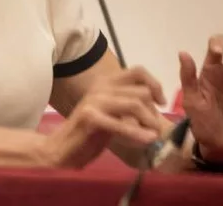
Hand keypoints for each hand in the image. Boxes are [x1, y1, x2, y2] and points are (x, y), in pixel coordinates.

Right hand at [41, 66, 166, 168]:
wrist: (60, 150)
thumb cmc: (89, 134)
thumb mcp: (113, 116)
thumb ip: (129, 106)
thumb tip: (156, 106)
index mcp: (106, 82)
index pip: (138, 71)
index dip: (155, 84)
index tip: (161, 102)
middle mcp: (100, 86)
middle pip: (142, 91)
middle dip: (153, 112)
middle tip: (154, 128)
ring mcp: (95, 100)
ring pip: (135, 104)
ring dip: (149, 122)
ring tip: (153, 137)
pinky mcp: (90, 116)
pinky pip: (123, 124)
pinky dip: (138, 134)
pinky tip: (147, 141)